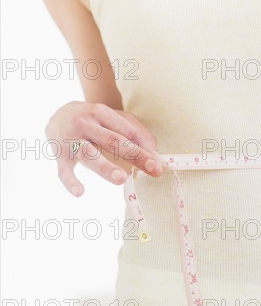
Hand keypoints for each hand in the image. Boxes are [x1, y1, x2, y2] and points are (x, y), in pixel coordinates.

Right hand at [44, 101, 162, 196]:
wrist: (57, 115)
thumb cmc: (95, 121)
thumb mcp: (114, 119)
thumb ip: (136, 133)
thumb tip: (155, 155)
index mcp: (102, 113)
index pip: (128, 132)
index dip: (145, 148)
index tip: (159, 164)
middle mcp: (86, 124)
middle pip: (114, 141)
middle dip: (136, 155)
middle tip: (153, 169)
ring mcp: (71, 139)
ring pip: (90, 154)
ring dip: (106, 167)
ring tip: (121, 178)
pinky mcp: (60, 155)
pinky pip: (64, 170)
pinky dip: (70, 181)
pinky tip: (79, 192)